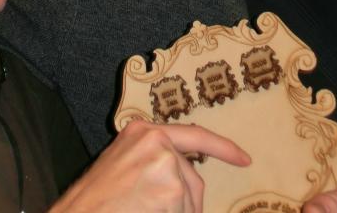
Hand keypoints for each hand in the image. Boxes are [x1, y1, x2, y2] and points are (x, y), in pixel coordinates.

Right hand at [49, 120, 249, 212]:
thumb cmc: (92, 201)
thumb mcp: (123, 166)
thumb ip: (153, 161)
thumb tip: (185, 176)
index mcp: (141, 132)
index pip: (194, 135)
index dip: (222, 148)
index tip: (244, 159)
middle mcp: (156, 141)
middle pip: (193, 179)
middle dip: (185, 203)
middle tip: (158, 209)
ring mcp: (165, 165)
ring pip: (190, 202)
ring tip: (140, 209)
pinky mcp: (170, 191)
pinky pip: (185, 212)